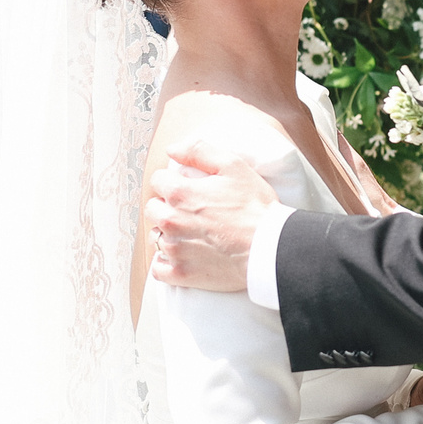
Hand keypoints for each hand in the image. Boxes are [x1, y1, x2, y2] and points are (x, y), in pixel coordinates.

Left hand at [144, 142, 278, 291]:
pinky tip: (184, 256)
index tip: (190, 188)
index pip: (158, 180)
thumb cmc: (255, 208)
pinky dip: (167, 263)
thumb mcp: (233, 166)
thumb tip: (173, 149)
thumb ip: (199, 151)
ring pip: (156, 237)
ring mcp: (174, 250)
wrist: (270, 249)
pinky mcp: (181, 274)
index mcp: (179, 194)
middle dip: (167, 206)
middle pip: (152, 209)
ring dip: (169, 233)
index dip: (174, 181)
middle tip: (191, 211)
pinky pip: (159, 268)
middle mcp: (171, 221)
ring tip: (192, 234)